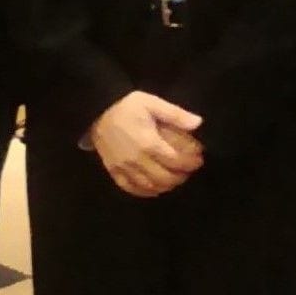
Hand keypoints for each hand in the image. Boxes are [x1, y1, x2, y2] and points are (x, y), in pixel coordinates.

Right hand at [89, 91, 203, 197]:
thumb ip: (175, 114)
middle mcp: (137, 160)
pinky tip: (154, 188)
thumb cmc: (126, 106)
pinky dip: (145, 192)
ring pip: (149, 186)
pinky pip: (130, 188)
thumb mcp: (152, 103)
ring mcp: (124, 167)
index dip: (190, 163)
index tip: (199, 159)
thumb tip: (198, 123)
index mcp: (149, 143)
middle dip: (181, 176)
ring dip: (166, 186)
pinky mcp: (114, 171)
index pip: (176, 161)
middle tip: (188, 170)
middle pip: (164, 178)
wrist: (97, 110)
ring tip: (175, 178)